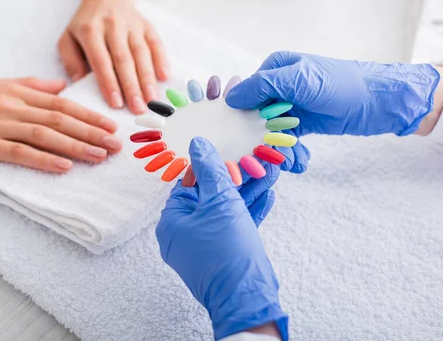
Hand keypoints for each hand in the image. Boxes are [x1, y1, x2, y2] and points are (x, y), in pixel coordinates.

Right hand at [0, 77, 121, 171]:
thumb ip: (33, 86)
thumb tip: (63, 86)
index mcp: (18, 93)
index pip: (62, 104)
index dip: (89, 115)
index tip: (111, 126)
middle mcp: (12, 106)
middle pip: (60, 119)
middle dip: (91, 132)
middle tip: (116, 144)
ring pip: (45, 135)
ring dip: (75, 146)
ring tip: (99, 157)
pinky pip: (19, 152)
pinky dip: (44, 159)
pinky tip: (64, 166)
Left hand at [58, 0, 168, 114]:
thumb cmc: (85, 26)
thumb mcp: (68, 39)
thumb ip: (70, 60)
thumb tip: (79, 80)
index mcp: (90, 31)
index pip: (101, 60)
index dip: (109, 83)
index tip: (116, 103)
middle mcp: (112, 25)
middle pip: (124, 59)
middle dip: (132, 86)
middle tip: (138, 108)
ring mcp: (132, 24)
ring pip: (141, 52)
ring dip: (147, 77)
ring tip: (151, 99)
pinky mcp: (146, 25)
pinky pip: (156, 43)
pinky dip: (161, 60)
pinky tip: (164, 77)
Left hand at [156, 137, 287, 340]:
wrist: (247, 299)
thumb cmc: (226, 250)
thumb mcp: (220, 201)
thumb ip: (211, 171)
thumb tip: (198, 144)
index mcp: (172, 221)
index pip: (187, 184)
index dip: (208, 166)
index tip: (226, 151)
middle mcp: (184, 234)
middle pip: (210, 196)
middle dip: (236, 178)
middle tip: (254, 160)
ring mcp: (205, 246)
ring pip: (227, 210)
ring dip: (249, 192)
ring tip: (270, 173)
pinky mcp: (225, 254)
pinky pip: (235, 226)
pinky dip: (250, 211)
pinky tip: (268, 195)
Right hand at [225, 51, 440, 170]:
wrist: (379, 101)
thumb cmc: (339, 84)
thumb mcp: (298, 81)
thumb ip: (262, 86)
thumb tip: (230, 98)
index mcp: (274, 68)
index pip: (244, 92)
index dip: (239, 115)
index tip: (239, 137)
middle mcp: (279, 86)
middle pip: (254, 115)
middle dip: (258, 138)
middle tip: (263, 158)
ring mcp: (289, 106)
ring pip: (269, 131)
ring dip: (276, 150)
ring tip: (290, 164)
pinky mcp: (301, 124)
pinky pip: (285, 140)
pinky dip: (289, 153)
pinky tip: (298, 163)